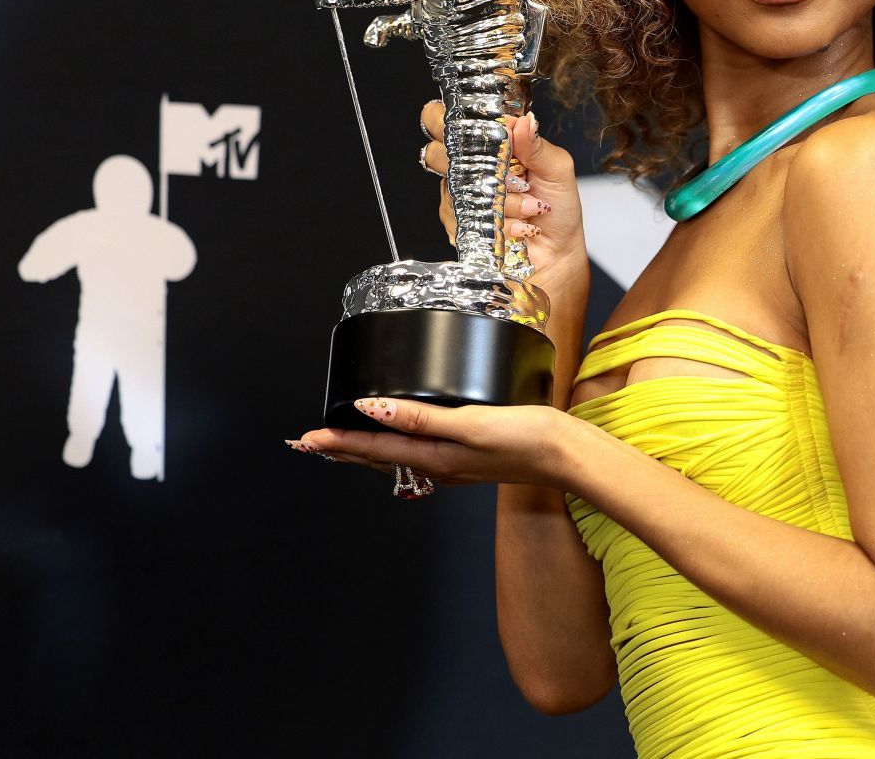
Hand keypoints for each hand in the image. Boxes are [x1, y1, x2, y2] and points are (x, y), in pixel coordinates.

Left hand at [289, 396, 581, 489]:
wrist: (567, 455)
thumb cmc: (527, 439)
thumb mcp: (471, 423)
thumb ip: (421, 418)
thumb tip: (374, 408)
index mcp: (435, 458)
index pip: (373, 449)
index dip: (337, 442)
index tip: (307, 437)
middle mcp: (439, 465)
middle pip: (379, 458)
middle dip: (344, 449)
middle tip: (312, 442)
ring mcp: (454, 464)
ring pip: (397, 457)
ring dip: (367, 449)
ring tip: (344, 442)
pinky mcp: (470, 456)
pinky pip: (419, 453)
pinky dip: (397, 446)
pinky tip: (402, 438)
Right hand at [420, 101, 587, 309]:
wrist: (556, 253)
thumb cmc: (558, 209)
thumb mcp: (558, 171)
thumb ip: (538, 146)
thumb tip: (523, 121)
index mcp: (492, 145)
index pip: (453, 120)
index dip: (448, 119)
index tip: (472, 128)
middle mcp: (471, 167)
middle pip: (436, 151)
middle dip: (467, 160)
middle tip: (502, 170)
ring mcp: (461, 196)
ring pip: (456, 187)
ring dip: (499, 198)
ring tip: (528, 205)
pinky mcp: (460, 224)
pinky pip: (464, 218)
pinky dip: (498, 222)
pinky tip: (518, 226)